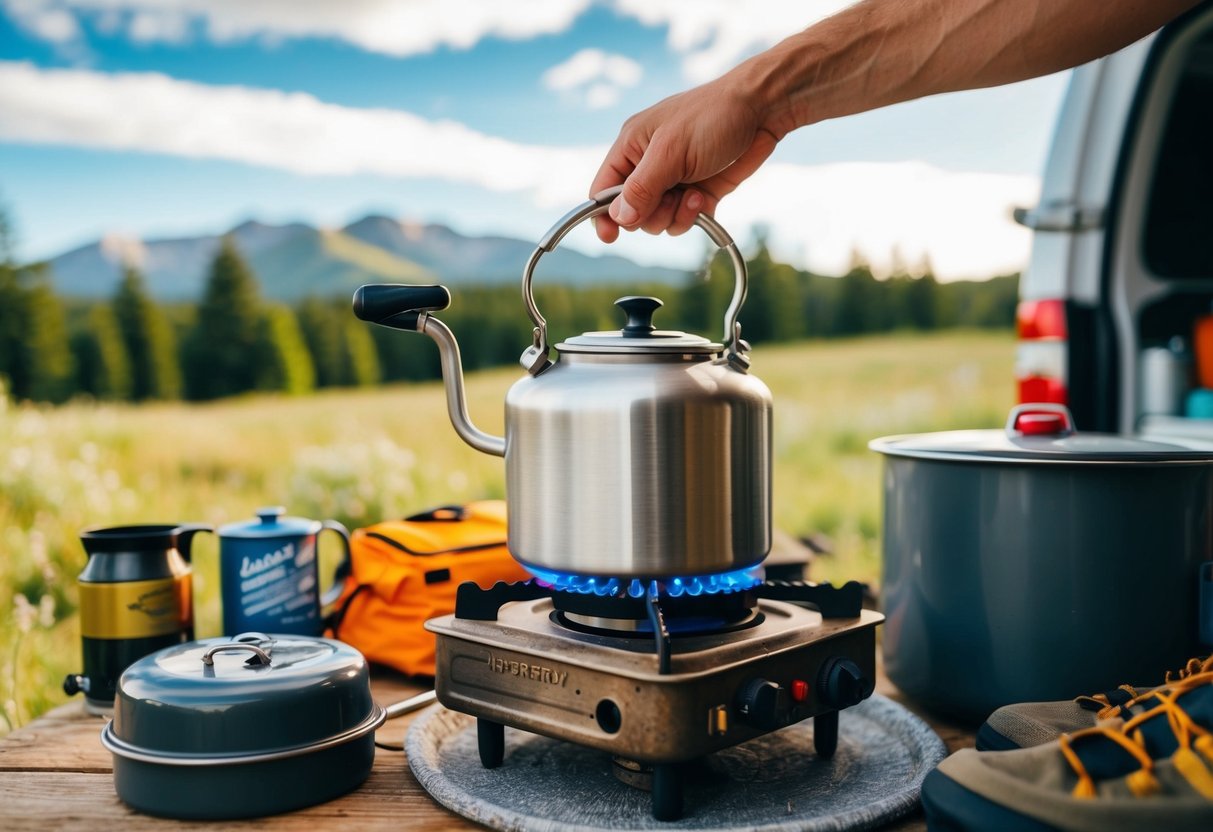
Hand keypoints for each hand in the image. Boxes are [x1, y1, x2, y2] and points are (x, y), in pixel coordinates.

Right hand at [589, 76, 780, 242]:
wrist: (762, 111)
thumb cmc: (712, 117)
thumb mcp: (670, 151)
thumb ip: (642, 187)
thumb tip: (620, 218)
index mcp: (631, 146)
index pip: (603, 189)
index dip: (603, 215)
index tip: (611, 237)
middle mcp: (649, 165)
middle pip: (632, 212)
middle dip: (650, 214)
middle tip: (670, 199)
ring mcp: (674, 181)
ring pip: (659, 221)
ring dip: (675, 216)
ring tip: (693, 195)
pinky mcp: (699, 192)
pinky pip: (684, 221)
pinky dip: (693, 217)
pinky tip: (704, 197)